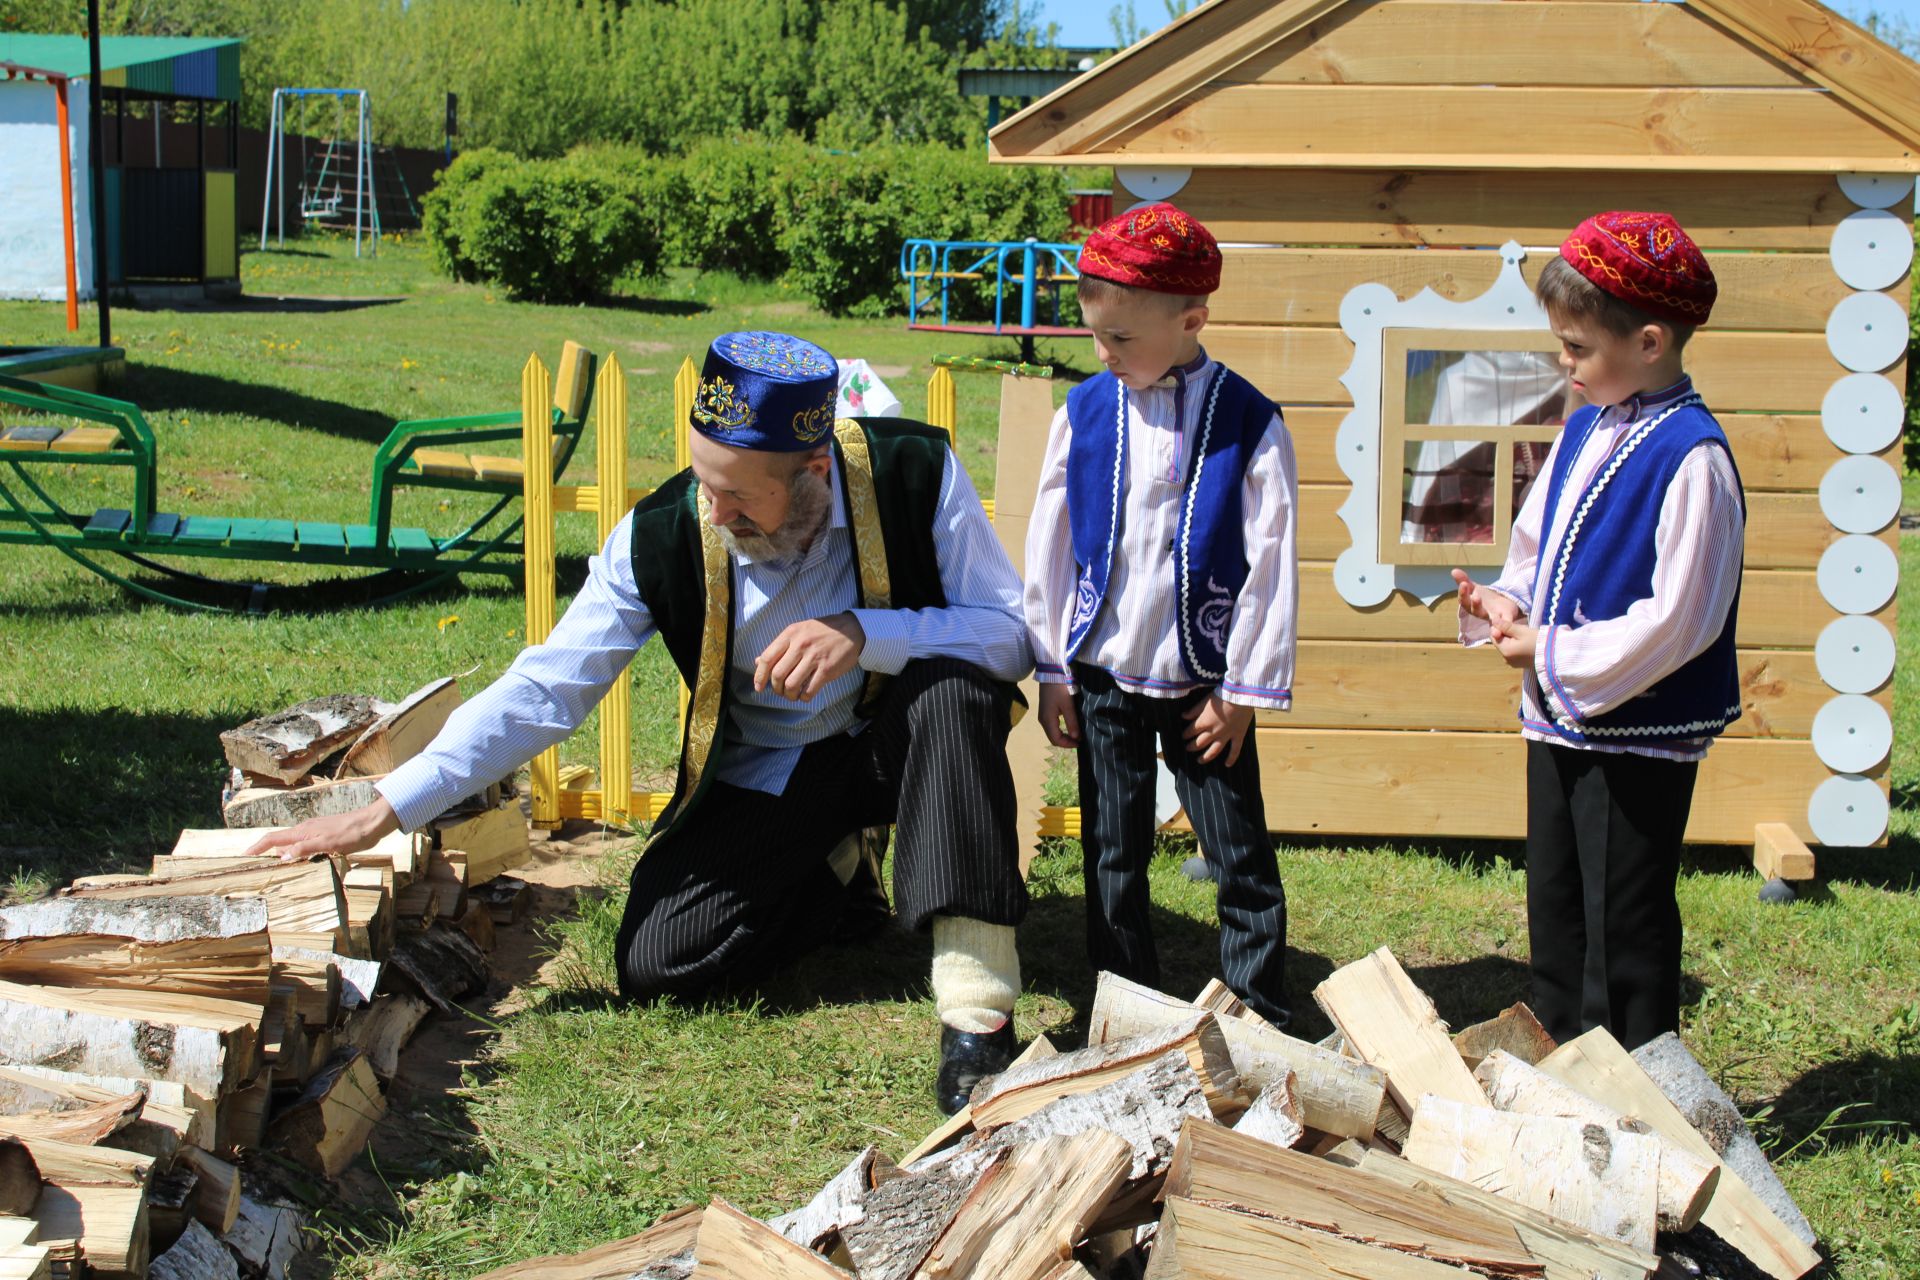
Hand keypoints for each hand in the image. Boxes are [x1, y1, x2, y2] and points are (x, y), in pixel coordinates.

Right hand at [243, 798, 400, 861]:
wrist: (373, 823)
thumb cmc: (352, 832)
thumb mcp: (328, 843)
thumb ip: (305, 848)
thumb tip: (281, 857)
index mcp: (302, 831)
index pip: (272, 839)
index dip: (256, 847)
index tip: (244, 856)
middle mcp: (305, 831)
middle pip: (280, 844)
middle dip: (267, 855)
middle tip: (258, 871)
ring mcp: (315, 833)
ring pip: (294, 847)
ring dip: (285, 858)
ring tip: (278, 873)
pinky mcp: (326, 837)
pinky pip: (306, 848)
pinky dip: (300, 857)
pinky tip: (305, 866)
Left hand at [754, 613, 864, 701]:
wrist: (851, 630)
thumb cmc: (822, 631)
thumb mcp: (798, 632)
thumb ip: (779, 647)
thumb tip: (758, 662)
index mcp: (790, 634)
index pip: (767, 658)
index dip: (760, 676)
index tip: (759, 687)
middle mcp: (800, 645)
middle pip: (778, 674)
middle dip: (776, 688)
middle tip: (780, 691)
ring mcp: (814, 657)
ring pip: (792, 685)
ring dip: (789, 695)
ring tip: (793, 694)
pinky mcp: (827, 669)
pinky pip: (809, 690)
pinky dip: (804, 697)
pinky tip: (805, 695)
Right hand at [1037, 682, 1080, 748]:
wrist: (1052, 673)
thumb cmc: (1060, 688)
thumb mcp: (1068, 705)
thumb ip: (1072, 722)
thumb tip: (1076, 737)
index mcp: (1047, 720)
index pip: (1056, 740)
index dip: (1067, 744)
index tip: (1080, 743)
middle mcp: (1043, 720)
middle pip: (1053, 737)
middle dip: (1065, 742)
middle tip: (1078, 741)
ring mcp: (1043, 715)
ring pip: (1052, 732)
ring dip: (1063, 736)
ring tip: (1075, 735)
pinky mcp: (1045, 710)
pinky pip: (1052, 725)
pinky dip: (1060, 730)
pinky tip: (1069, 726)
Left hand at [1182, 693, 1253, 766]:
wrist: (1242, 695)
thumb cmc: (1223, 694)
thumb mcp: (1205, 700)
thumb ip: (1194, 710)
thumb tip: (1183, 716)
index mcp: (1204, 722)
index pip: (1191, 731)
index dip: (1186, 734)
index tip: (1183, 736)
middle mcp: (1214, 731)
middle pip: (1200, 743)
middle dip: (1192, 746)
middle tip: (1188, 748)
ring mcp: (1227, 735)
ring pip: (1214, 750)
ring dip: (1206, 757)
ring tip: (1199, 760)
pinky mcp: (1239, 735)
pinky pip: (1235, 750)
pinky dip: (1231, 758)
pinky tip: (1227, 765)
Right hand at [1451, 568, 1519, 631]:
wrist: (1504, 606)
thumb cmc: (1486, 599)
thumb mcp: (1475, 588)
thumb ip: (1464, 580)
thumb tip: (1454, 570)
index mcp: (1472, 605)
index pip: (1464, 600)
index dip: (1463, 593)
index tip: (1463, 584)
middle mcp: (1481, 612)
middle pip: (1474, 610)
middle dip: (1474, 604)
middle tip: (1475, 596)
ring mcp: (1493, 616)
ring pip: (1490, 618)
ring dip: (1490, 617)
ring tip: (1488, 609)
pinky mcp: (1506, 618)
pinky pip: (1504, 622)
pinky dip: (1500, 628)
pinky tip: (1498, 631)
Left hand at [1491, 620, 1538, 667]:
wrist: (1555, 655)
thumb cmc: (1538, 641)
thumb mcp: (1521, 631)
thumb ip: (1506, 626)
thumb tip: (1493, 620)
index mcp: (1505, 651)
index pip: (1494, 637)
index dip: (1499, 628)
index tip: (1508, 621)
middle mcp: (1506, 659)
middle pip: (1500, 642)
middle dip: (1506, 634)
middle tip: (1519, 628)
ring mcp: (1513, 663)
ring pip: (1507, 647)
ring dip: (1511, 640)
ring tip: (1523, 635)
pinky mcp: (1520, 665)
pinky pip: (1513, 652)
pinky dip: (1516, 646)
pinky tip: (1526, 642)